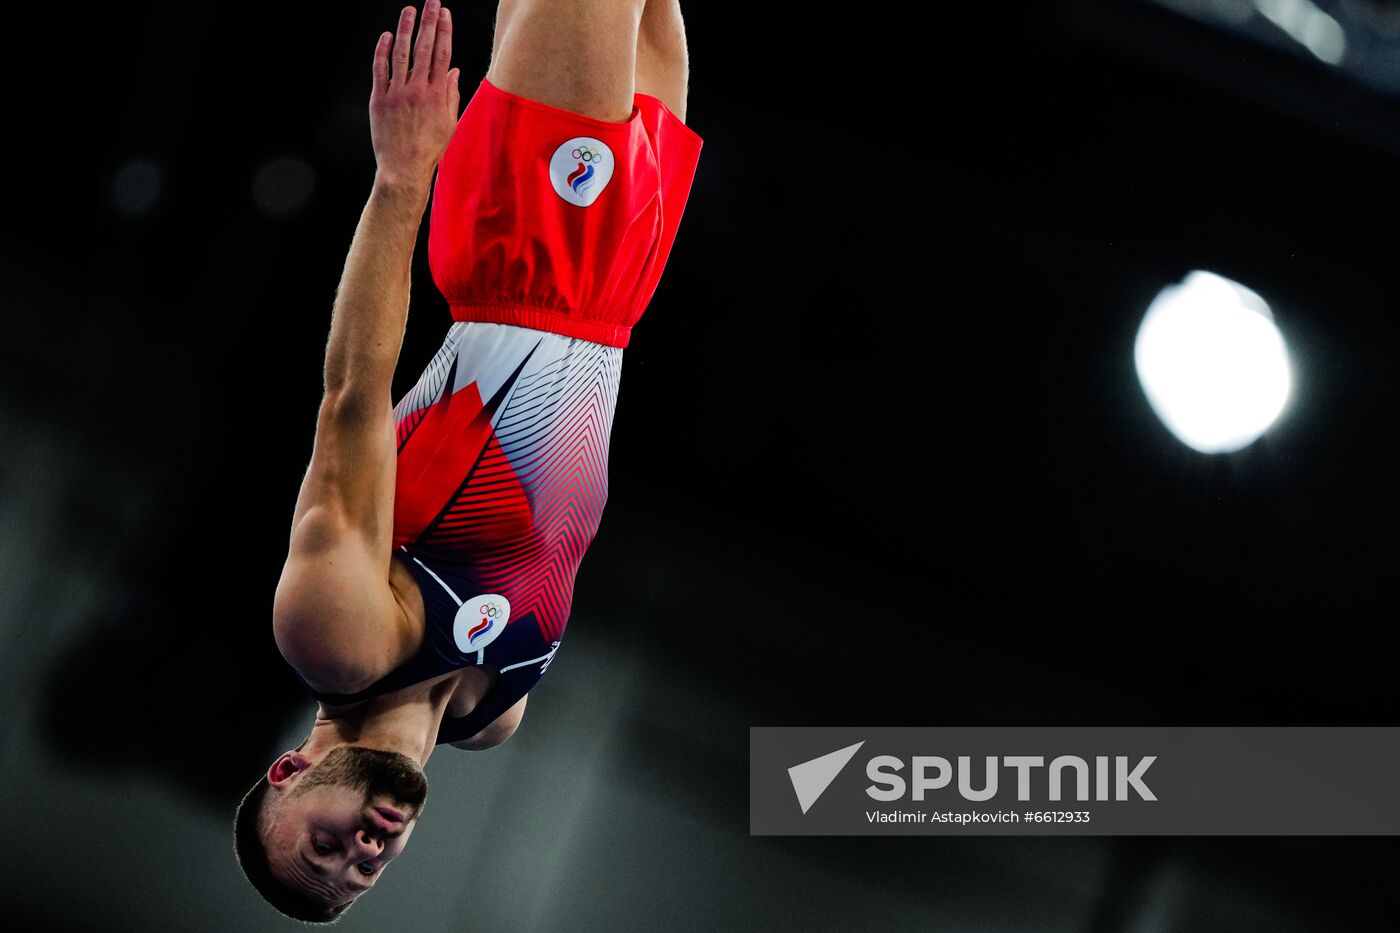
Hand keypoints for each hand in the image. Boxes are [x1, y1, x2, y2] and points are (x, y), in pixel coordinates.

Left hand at [370, 1, 459, 190]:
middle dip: (429, 22)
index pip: (443, 55)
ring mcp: (397, 93)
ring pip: (402, 53)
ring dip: (406, 29)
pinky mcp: (379, 99)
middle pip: (425, 48)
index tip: (445, 14)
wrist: (404, 168)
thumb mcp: (449, 123)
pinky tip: (387, 35)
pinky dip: (383, 51)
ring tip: (409, 10)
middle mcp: (418, 90)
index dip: (444, 31)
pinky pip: (380, 69)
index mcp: (437, 96)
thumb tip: (454, 71)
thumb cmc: (429, 149)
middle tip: (432, 2)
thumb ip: (451, 94)